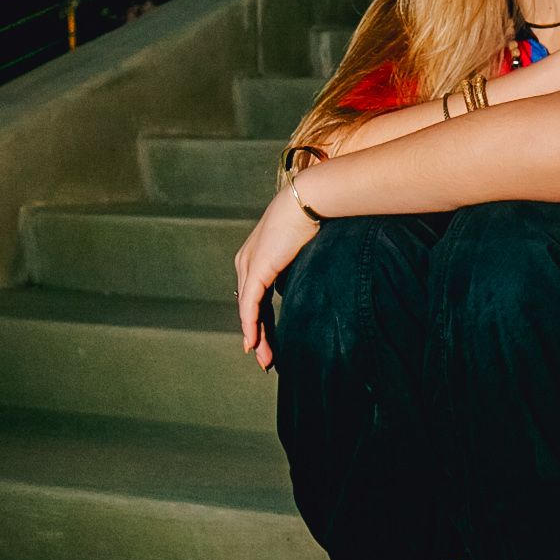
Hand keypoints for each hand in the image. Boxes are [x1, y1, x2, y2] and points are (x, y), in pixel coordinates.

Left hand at [234, 183, 318, 369]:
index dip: (260, 320)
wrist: (310, 201)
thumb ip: (298, 268)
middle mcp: (247, 262)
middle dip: (258, 334)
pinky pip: (250, 304)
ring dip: (256, 336)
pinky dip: (251, 324)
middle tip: (265, 358)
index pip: (255, 296)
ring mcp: (249, 265)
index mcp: (256, 257)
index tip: (266, 342)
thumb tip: (309, 285)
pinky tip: (253, 341)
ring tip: (263, 358)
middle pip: (250, 306)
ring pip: (248, 310)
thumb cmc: (312, 219)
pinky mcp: (256, 269)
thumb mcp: (303, 249)